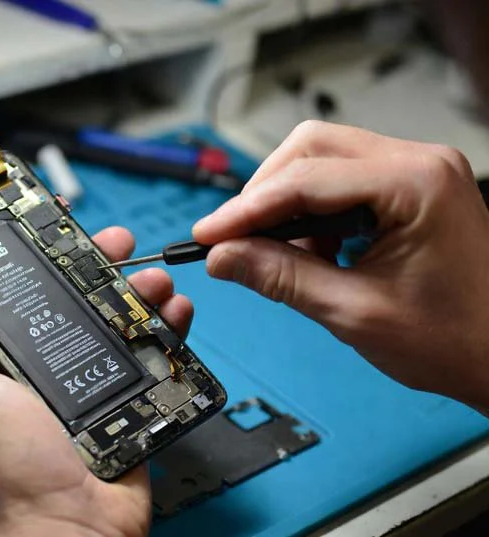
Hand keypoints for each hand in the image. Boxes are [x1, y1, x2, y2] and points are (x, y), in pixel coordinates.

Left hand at [0, 227, 192, 536]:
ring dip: (137, 287)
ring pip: (115, 314)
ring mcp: (87, 376)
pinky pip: (150, 349)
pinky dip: (167, 325)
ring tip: (152, 279)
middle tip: (112, 241)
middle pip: (70, 291)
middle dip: (94, 259)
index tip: (45, 217)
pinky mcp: (126, 394)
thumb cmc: (9, 470)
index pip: (10, 286)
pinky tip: (175, 312)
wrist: (74, 526)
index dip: (27, 247)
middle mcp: (41, 360)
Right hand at [193, 120, 488, 411]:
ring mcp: (418, 171)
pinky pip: (343, 181)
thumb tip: (223, 257)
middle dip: (265, 195)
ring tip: (280, 255)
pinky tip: (312, 251)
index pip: (305, 179)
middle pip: (311, 149)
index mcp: (415, 184)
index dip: (246, 209)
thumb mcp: (354, 312)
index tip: (207, 236)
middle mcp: (419, 162)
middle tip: (235, 240)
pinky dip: (313, 211)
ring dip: (288, 203)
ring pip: (323, 160)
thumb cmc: (455, 339)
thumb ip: (281, 277)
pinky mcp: (412, 187)